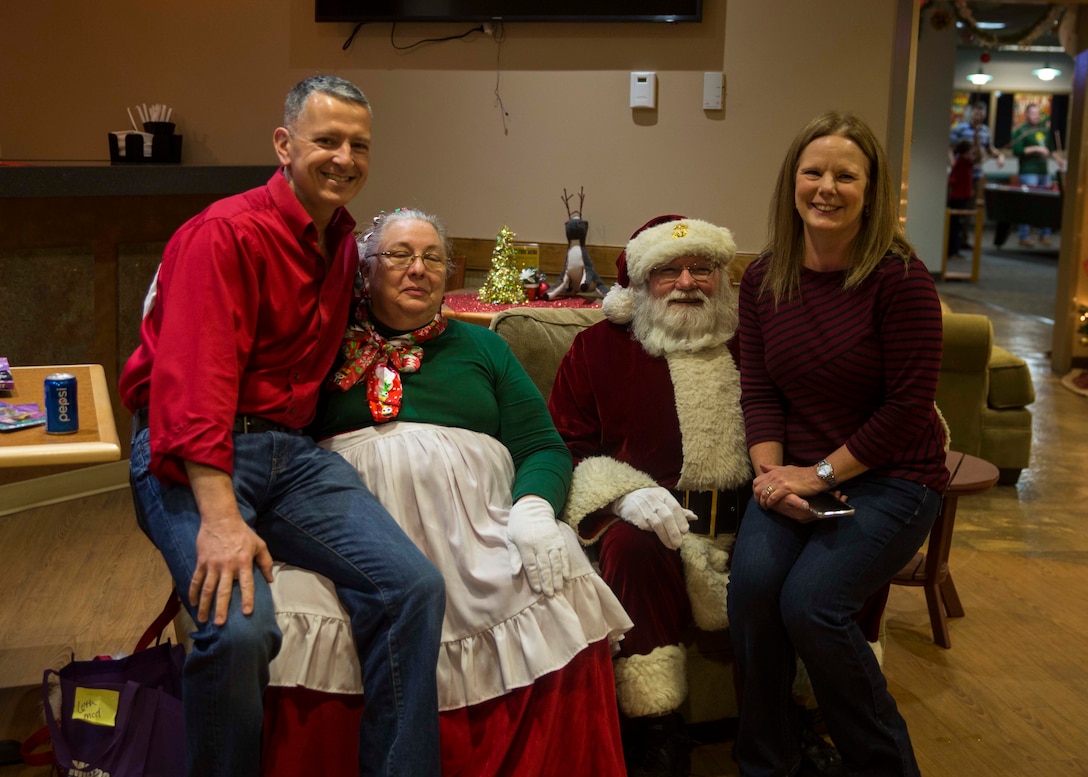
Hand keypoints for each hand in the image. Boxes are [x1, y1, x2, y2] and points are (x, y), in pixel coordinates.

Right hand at [186, 461, 273, 625]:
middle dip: (221, 608)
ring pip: (207, 589)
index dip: (248, 598)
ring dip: (205, 605)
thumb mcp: (259, 545)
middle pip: (223, 591)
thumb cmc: (242, 533)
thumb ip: (266, 562)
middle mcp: (227, 566)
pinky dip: (193, 592)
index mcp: (244, 562)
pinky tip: (192, 603)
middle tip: (220, 624)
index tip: (247, 612)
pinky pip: (196, 579)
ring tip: (203, 619)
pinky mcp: (201, 562)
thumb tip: (270, 580)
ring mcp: (212, 565)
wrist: (220, 519)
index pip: (247, 584)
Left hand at [506, 496, 570, 595]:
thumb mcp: (511, 538)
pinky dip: (566, 566)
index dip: (535, 579)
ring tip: (559, 589)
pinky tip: (566, 576)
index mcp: (525, 545)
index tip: (538, 590)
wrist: (533, 507)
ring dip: (557, 577)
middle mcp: (539, 544)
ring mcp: (551, 541)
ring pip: (555, 562)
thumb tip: (515, 574)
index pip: (530, 565)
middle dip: (547, 582)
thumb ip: (514, 556)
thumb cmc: (518, 525)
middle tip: (550, 595)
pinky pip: (564, 554)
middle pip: (544, 566)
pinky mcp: (559, 539)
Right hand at [612, 487, 693, 549]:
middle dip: (674, 532)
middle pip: (667, 516)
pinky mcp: (634, 515)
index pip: (675, 507)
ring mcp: (643, 506)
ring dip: (665, 537)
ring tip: (671, 546)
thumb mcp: (664, 501)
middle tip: (679, 544)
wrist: (625, 498)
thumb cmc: (649, 501)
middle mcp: (653, 498)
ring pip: (657, 524)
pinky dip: (654, 534)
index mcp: (663, 494)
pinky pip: (646, 527)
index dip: (681, 520)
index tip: (685, 531)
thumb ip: (678, 510)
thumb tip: (694, 517)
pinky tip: (659, 539)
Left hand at [755, 463, 833, 523]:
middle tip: (760, 504)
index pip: (756, 481)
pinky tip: (771, 506)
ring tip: (765, 507)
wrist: (815, 475)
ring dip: (763, 502)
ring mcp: (780, 481)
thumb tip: (761, 465)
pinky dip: (770, 503)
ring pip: (764, 493)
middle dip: (757, 498)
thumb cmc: (802, 473)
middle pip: (758, 488)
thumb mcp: (786, 468)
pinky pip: (773, 497)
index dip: (755, 490)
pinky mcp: (786, 488)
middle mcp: (775, 475)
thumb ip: (772, 468)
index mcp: (774, 471)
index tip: (758, 496)